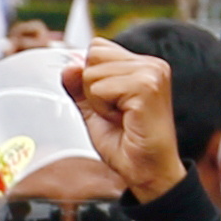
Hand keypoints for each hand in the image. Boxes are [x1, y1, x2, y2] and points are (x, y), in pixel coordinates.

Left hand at [72, 43, 181, 197]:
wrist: (146, 172)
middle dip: (93, 89)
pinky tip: (124, 120)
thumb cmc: (127, 145)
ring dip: (99, 102)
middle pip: (93, 55)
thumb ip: (79, 86)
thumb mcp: (94, 110)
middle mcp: (151, 64)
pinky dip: (104, 109)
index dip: (91, 78)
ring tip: (121, 118)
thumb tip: (69, 65)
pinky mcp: (146, 87)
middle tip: (116, 113)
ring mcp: (151, 73)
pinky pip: (100, 88)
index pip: (97, 47)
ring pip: (92, 73)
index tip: (111, 104)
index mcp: (142, 64)